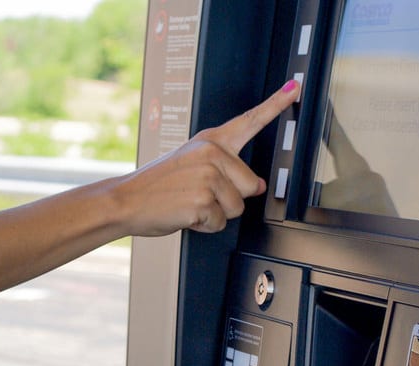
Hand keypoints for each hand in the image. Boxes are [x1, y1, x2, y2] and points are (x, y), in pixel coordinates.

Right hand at [115, 80, 299, 235]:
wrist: (125, 200)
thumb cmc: (156, 185)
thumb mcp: (190, 166)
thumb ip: (226, 170)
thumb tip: (259, 185)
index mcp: (209, 141)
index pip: (249, 120)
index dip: (276, 103)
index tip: (293, 87)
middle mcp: (211, 154)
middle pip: (251, 185)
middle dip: (230, 198)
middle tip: (198, 194)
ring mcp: (208, 176)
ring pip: (237, 208)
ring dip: (216, 214)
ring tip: (189, 203)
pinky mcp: (204, 199)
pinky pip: (220, 222)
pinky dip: (204, 226)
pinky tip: (185, 213)